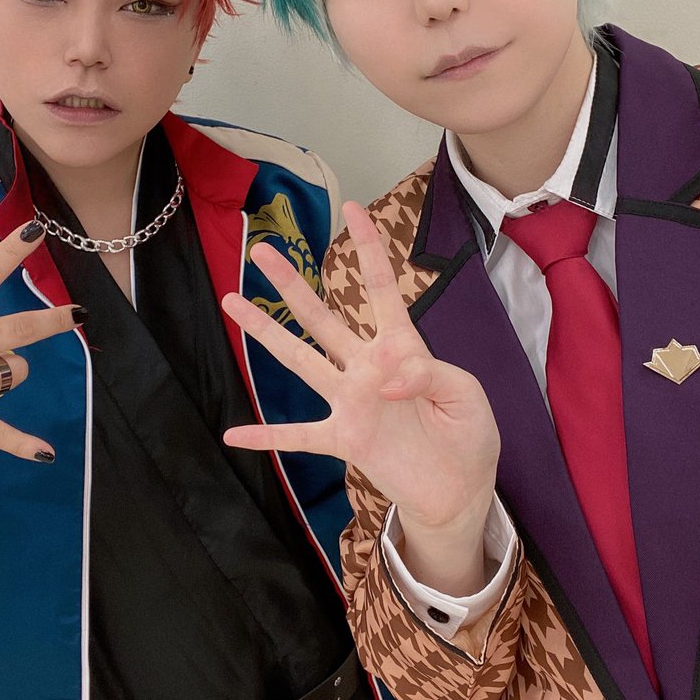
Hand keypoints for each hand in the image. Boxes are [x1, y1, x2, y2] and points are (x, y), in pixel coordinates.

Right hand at [222, 202, 500, 590]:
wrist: (459, 489)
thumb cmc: (467, 434)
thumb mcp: (466, 394)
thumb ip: (431, 374)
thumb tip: (387, 378)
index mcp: (403, 347)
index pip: (382, 288)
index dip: (368, 248)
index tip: (352, 210)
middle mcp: (367, 367)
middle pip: (322, 317)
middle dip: (292, 284)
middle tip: (262, 252)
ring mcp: (350, 402)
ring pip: (300, 360)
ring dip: (266, 333)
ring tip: (232, 302)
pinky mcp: (343, 439)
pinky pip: (297, 436)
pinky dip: (265, 437)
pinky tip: (233, 435)